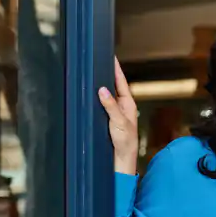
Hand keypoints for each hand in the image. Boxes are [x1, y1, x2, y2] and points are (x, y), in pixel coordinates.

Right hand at [98, 57, 137, 174]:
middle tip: (98, 60)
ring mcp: (113, 112)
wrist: (121, 160)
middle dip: (106, 74)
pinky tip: (87, 94)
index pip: (121, 82)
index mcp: (128, 104)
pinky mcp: (105, 119)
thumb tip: (102, 89)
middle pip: (112, 86)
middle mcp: (121, 106)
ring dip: (99, 85)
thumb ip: (110, 106)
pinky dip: (94, 98)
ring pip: (105, 95)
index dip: (116, 69)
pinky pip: (99, 104)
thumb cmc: (125, 142)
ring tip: (91, 72)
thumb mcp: (119, 122)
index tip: (111, 56)